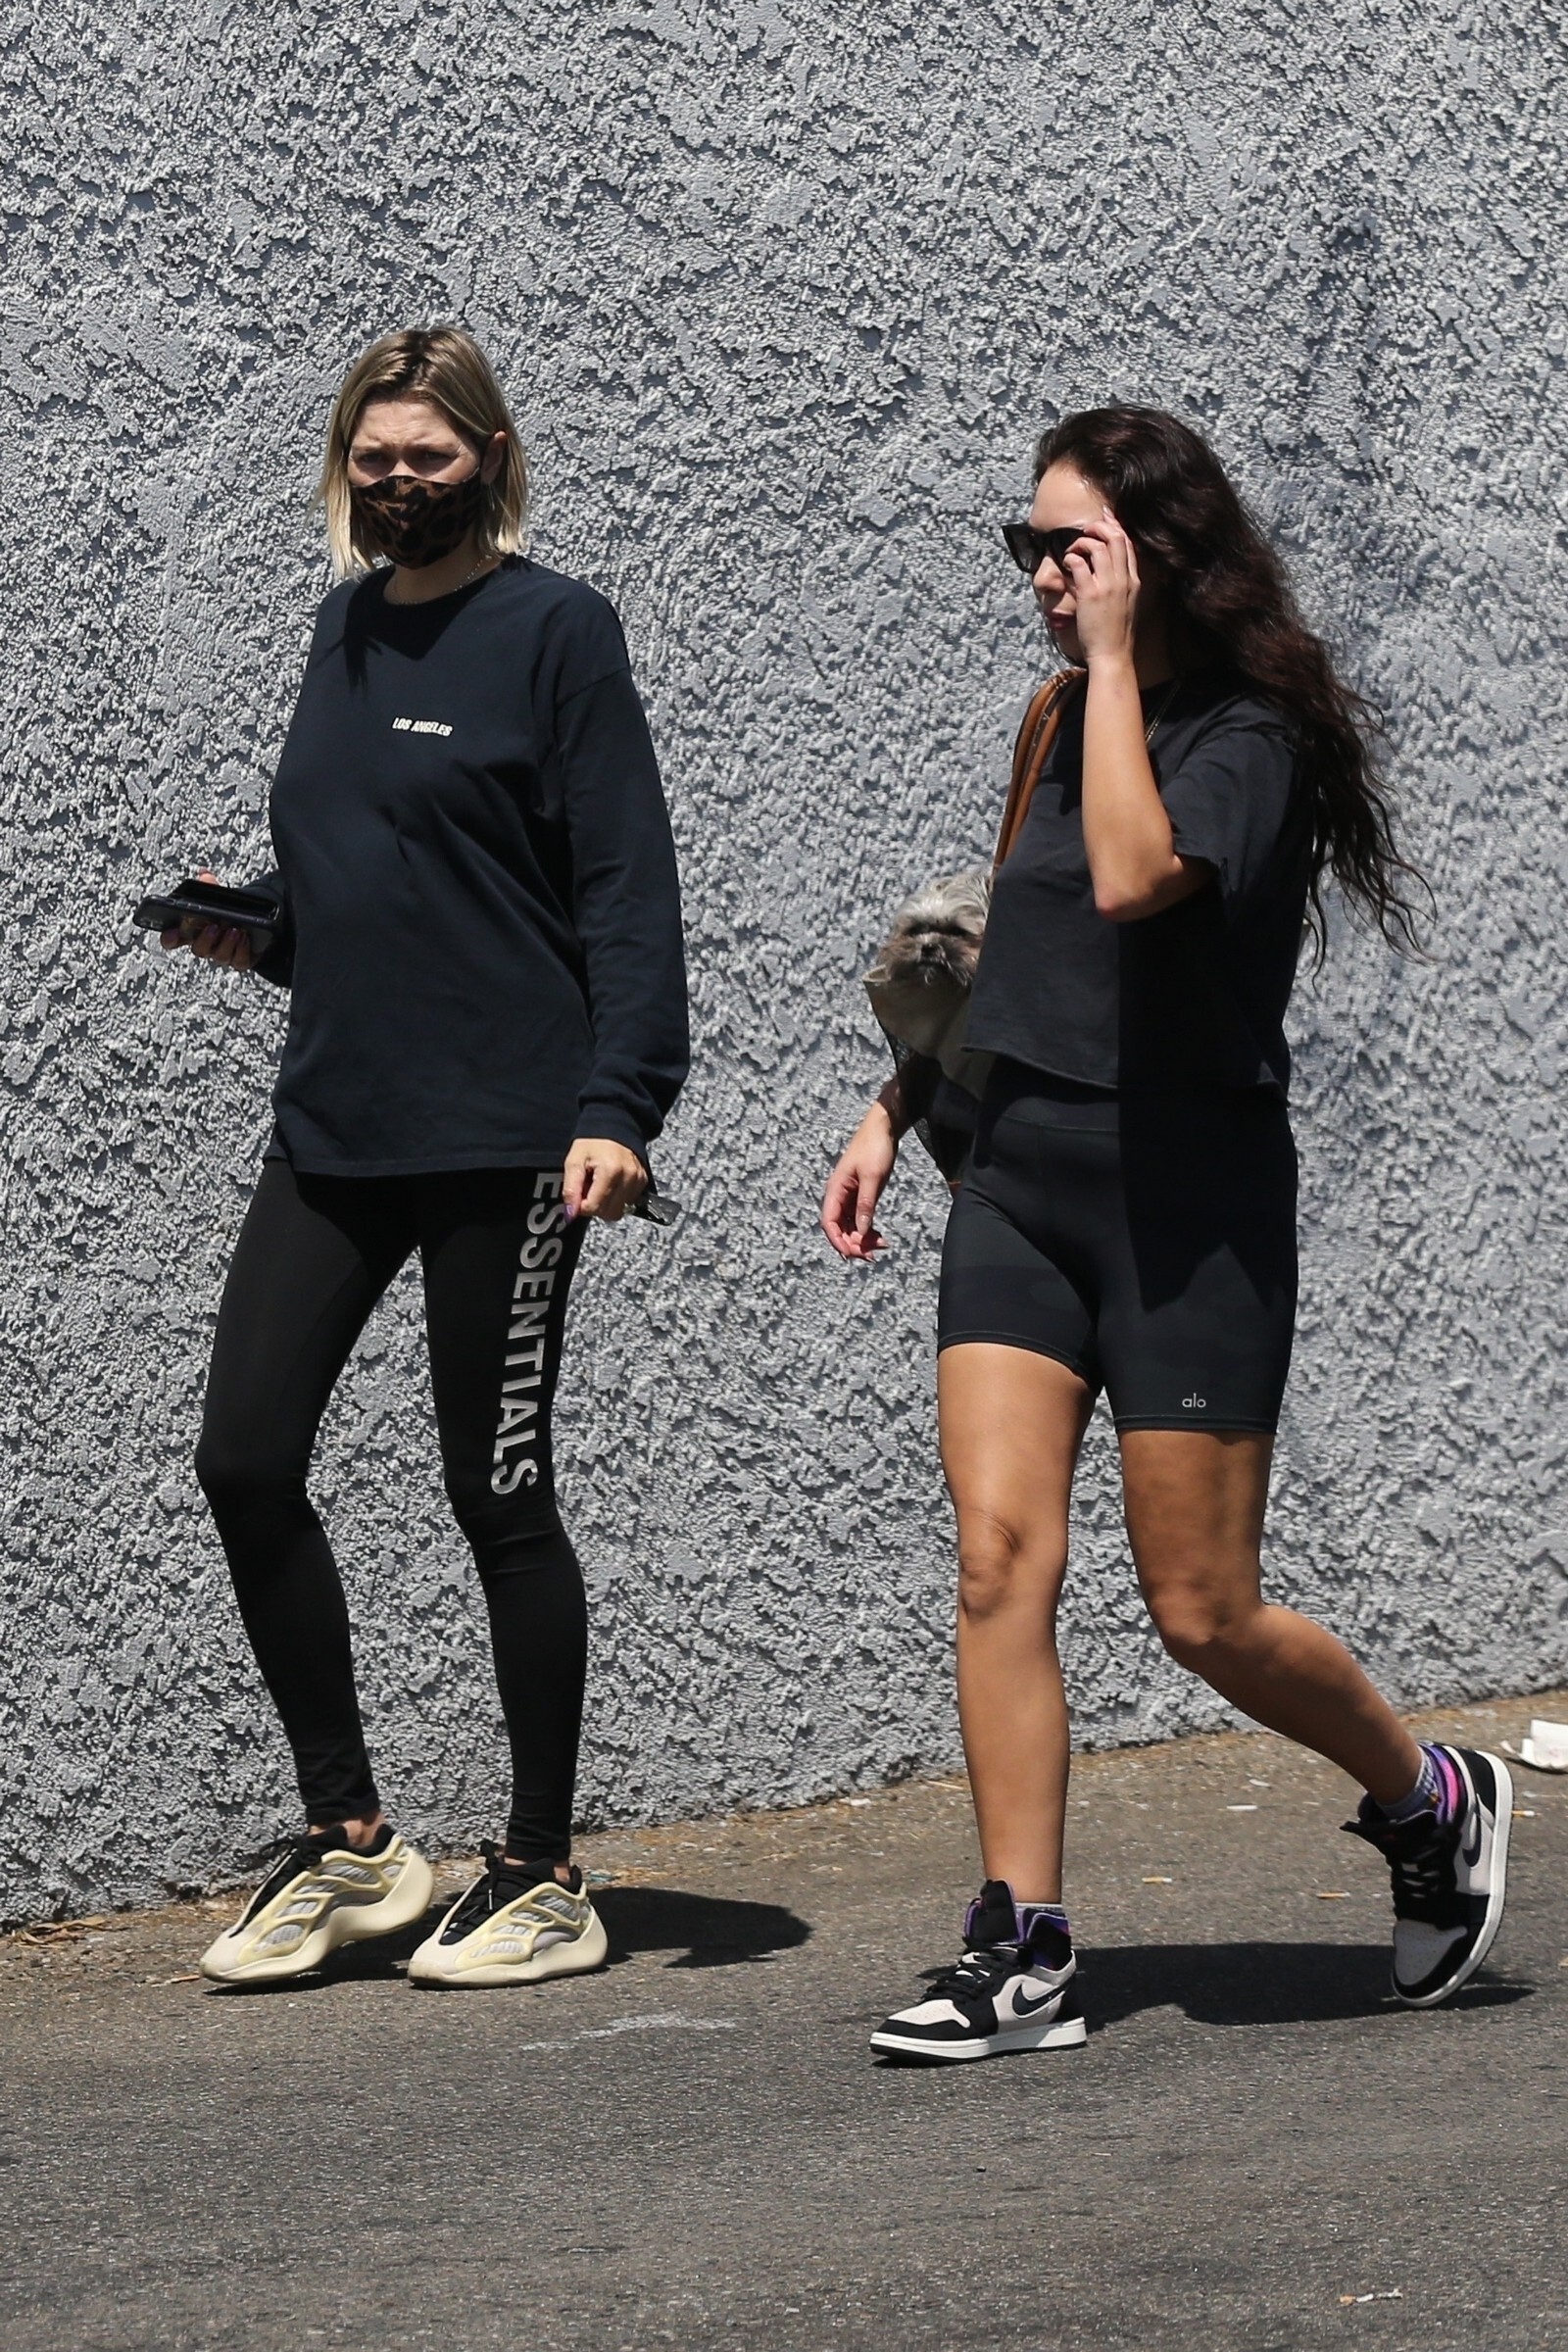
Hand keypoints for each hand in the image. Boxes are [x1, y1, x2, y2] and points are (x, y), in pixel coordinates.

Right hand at [160, 871, 253, 971]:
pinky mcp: (239, 960)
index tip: (172, 932)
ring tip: (235, 929)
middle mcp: (205, 945)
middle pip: (198, 949)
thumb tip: (205, 874)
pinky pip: (239, 960)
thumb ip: (210, 887)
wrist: (253, 926)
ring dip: (227, 942)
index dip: (169, 938)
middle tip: (213, 926)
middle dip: (205, 938)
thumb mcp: (217, 898)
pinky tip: (245, 938)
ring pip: (219, 955)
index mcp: (192, 932)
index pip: (173, 939)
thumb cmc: (227, 913)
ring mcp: (221, 954)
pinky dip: (242, 949)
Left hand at [564, 1137, 647, 1221]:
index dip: (581, 1205)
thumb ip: (571, 1189)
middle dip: (595, 1205)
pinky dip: (617, 1198)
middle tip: (589, 1187)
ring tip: (600, 1184)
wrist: (613, 1126)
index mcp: (610, 1171)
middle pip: (609, 1213)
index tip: (578, 1193)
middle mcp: (628, 1177)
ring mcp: (638, 1180)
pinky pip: (627, 1203)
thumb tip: (571, 1213)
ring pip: (619, 1211)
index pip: (594, 1207)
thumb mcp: (573, 1162)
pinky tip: (611, 1183)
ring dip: (606, 1203)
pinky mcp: (643, 1182)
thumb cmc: (592, 1143)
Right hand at [820, 1104, 898, 1260]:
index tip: (852, 1253)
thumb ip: (866, 1204)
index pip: (829, 1223)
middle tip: (872, 1255)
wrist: (883, 1128)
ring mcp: (850, 1198)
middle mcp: (839, 1196)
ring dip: (862, 1240)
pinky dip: (868, 1231)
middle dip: (853, 1244)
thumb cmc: (874, 1147)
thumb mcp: (873, 1177)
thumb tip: (861, 1231)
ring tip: (880, 1247)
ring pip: (850, 1227)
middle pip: (839, 1229)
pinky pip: (860, 1220)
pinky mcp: (861, 1197)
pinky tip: (880, 1238)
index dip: (838, 1241)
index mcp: (835, 1190)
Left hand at [1063, 507, 1140, 669]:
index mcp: (1134, 580)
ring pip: (1098, 546)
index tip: (1105, 515)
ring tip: (1073, 549)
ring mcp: (1108, 585)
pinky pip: (1079, 563)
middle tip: (1086, 529)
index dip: (1116, 525)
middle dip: (1099, 526)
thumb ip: (1123, 584)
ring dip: (1082, 541)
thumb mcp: (1128, 603)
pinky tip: (1067, 563)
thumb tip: (1111, 570)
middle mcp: (1124, 579)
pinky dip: (1071, 557)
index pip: (1128, 543)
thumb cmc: (1117, 633)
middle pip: (1116, 537)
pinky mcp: (1090, 594)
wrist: (1114, 654)